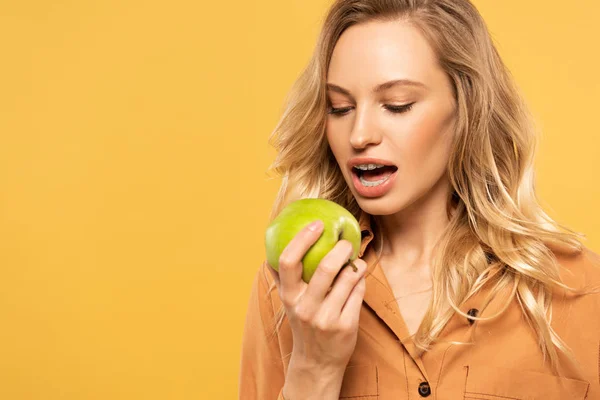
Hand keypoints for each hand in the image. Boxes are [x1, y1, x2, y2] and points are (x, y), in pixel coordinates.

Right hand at [265, 220, 366, 370]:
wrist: (317, 363)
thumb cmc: (304, 323)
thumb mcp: (290, 302)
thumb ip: (283, 276)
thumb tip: (274, 243)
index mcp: (289, 296)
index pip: (288, 261)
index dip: (302, 238)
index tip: (317, 224)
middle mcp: (305, 307)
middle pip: (324, 268)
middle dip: (340, 249)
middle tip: (346, 241)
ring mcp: (326, 318)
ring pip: (347, 279)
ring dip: (356, 264)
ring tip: (356, 259)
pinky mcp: (346, 326)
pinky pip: (358, 293)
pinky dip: (361, 280)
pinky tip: (360, 276)